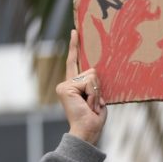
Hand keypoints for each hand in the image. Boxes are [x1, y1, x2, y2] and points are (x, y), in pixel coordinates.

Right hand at [55, 29, 106, 144]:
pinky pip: (89, 83)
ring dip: (96, 93)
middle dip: (98, 88)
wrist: (87, 130)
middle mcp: (66, 83)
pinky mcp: (65, 87)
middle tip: (93, 105)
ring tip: (90, 106)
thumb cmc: (94, 118)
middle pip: (92, 71)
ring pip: (92, 77)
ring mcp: (64, 85)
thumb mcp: (97, 97)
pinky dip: (93, 95)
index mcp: (74, 84)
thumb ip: (94, 84)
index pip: (75, 61)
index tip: (75, 31)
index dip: (75, 46)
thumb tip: (93, 72)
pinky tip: (87, 105)